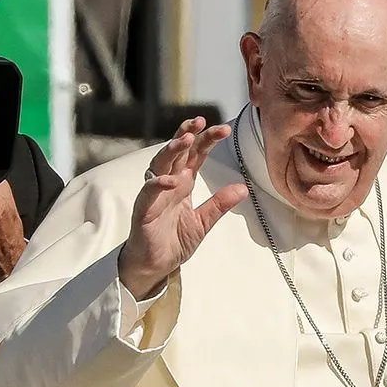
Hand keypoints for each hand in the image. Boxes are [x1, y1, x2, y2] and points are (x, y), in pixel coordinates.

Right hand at [118, 117, 246, 298]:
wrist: (154, 265)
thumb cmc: (173, 241)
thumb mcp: (203, 222)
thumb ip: (219, 204)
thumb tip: (243, 188)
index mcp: (183, 183)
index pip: (195, 155)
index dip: (206, 140)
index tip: (223, 129)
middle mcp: (168, 184)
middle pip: (178, 153)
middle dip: (188, 134)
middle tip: (201, 121)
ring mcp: (154, 195)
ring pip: (160, 165)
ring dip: (172, 150)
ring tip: (185, 139)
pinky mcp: (143, 210)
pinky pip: (148, 193)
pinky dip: (158, 184)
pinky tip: (170, 180)